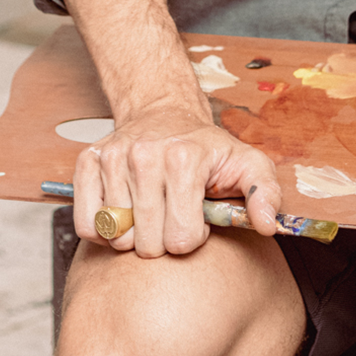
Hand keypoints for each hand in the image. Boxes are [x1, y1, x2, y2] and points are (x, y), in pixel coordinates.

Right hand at [71, 99, 282, 257]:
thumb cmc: (205, 147)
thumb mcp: (246, 164)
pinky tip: (124, 210)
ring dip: (134, 233)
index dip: (193, 236)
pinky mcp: (88, 162)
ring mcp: (113, 157)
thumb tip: (269, 225)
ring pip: (117, 236)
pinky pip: (86, 224)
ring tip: (150, 209)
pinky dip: (102, 229)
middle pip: (147, 243)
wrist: (165, 111)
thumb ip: (265, 194)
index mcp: (184, 157)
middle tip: (172, 213)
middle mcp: (145, 155)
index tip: (196, 215)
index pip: (181, 240)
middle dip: (163, 239)